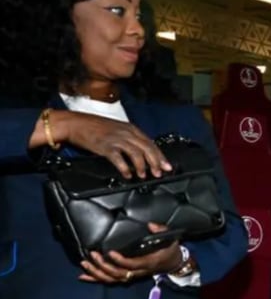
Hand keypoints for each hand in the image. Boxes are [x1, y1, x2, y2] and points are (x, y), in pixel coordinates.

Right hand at [57, 110, 171, 178]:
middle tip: (159, 173)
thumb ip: (131, 140)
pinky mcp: (105, 146)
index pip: (151, 143)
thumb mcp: (118, 130)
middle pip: (147, 149)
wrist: (76, 123)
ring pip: (136, 153)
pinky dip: (125, 168)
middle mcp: (126, 133)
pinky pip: (119, 158)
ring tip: (143, 175)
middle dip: (155, 163)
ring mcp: (116, 139)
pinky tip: (128, 175)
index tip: (167, 166)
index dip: (160, 156)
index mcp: (131, 129)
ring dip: (142, 166)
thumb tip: (143, 154)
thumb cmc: (95, 127)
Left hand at [78, 223, 181, 283]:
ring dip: (98, 273)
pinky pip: (110, 280)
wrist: (173, 263)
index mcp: (149, 262)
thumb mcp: (171, 238)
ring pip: (112, 279)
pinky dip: (96, 279)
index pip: (133, 264)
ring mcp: (132, 275)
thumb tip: (151, 225)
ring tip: (85, 264)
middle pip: (119, 274)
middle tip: (93, 255)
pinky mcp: (127, 275)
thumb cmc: (170, 250)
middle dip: (104, 266)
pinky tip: (84, 276)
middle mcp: (139, 271)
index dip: (121, 261)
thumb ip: (161, 230)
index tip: (111, 252)